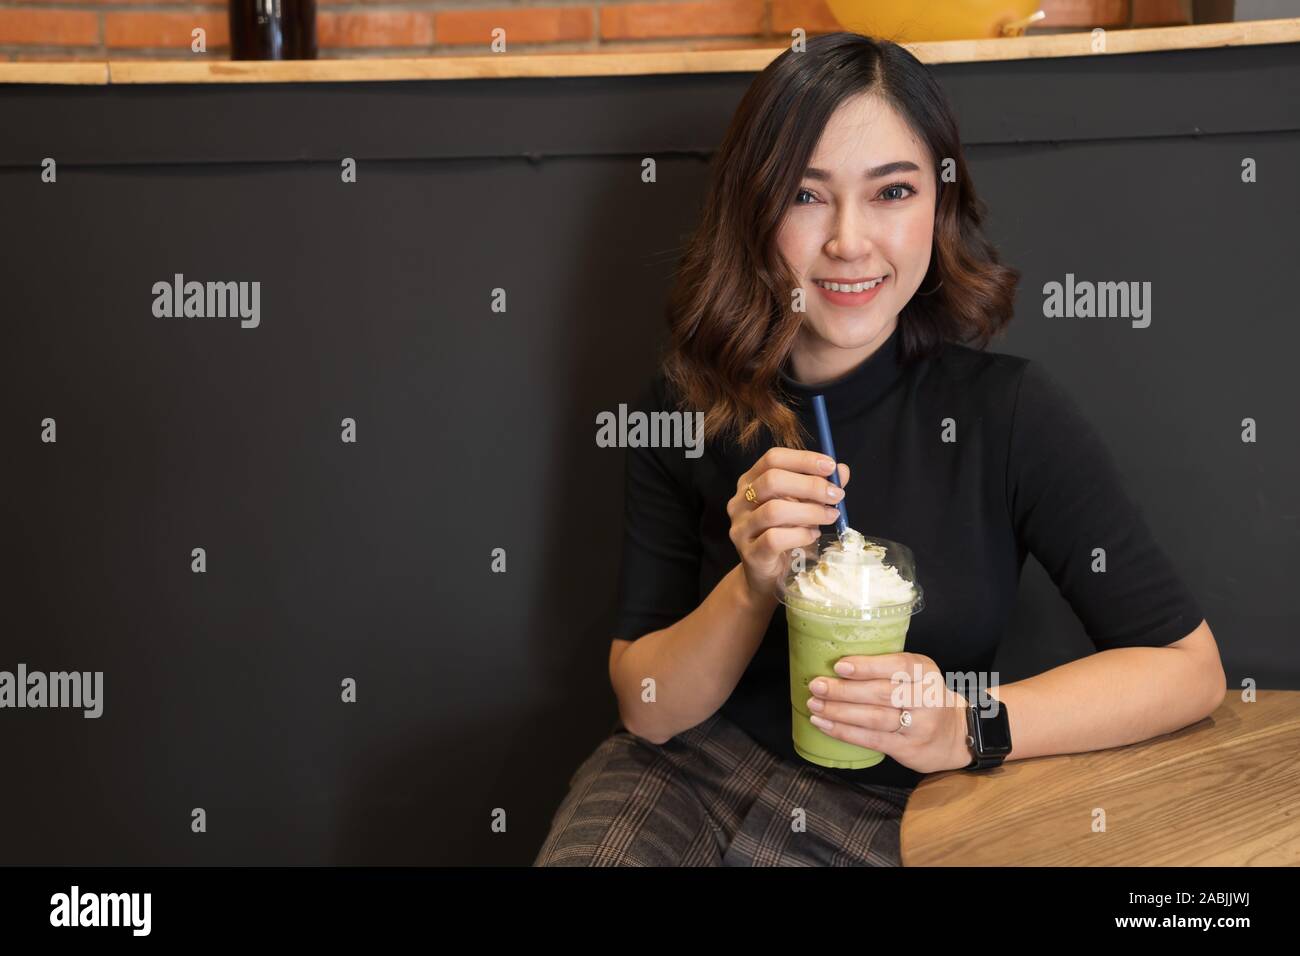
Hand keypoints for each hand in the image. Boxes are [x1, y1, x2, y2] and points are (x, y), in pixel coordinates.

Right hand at [727, 447, 850, 602]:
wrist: (767, 576)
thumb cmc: (786, 535)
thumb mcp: (804, 507)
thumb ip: (819, 488)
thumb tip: (842, 471)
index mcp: (751, 482)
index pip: (773, 458)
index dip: (803, 459)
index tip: (830, 467)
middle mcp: (740, 502)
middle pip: (772, 480)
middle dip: (810, 485)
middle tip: (836, 495)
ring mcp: (741, 528)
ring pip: (774, 510)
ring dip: (810, 511)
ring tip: (830, 516)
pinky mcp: (749, 553)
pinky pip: (775, 538)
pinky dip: (800, 535)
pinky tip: (812, 535)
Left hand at [806, 652, 971, 772]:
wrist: (954, 735)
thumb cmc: (924, 698)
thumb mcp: (917, 675)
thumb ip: (888, 669)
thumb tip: (838, 665)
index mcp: (926, 673)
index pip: (898, 666)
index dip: (867, 667)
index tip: (839, 666)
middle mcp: (926, 698)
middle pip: (881, 693)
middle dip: (844, 690)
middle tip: (817, 686)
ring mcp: (919, 726)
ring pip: (874, 718)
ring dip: (839, 712)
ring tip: (815, 704)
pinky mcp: (907, 748)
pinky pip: (871, 739)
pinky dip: (844, 731)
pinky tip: (825, 723)